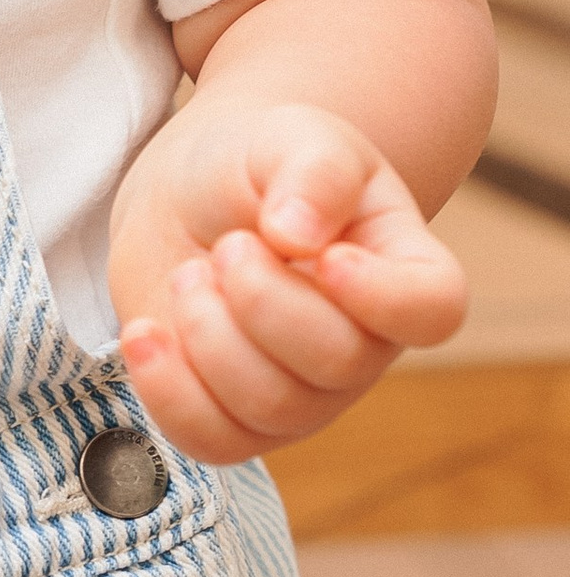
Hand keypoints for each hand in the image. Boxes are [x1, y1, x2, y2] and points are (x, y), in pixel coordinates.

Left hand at [109, 99, 467, 463]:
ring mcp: (302, 391)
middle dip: (262, 299)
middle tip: (228, 245)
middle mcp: (364, 343)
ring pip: (270, 407)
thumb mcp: (292, 137)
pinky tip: (144, 333)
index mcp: (402, 269)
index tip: (323, 255)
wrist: (188, 196)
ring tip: (189, 274)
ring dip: (209, 335)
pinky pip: (212, 440)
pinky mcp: (233, 415)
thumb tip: (299, 234)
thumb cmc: (257, 165)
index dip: (383, 296)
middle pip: (338, 363)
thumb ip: (313, 171)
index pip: (432, 309)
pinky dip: (167, 391)